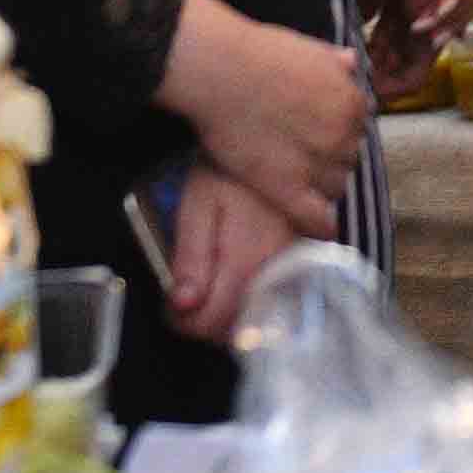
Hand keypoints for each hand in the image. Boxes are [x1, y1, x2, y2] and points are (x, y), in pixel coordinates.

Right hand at [158, 0, 371, 232]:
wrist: (221, 70)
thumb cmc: (258, 54)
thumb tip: (351, 63)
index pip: (356, 129)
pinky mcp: (287, 187)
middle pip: (347, 158)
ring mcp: (317, 163)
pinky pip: (316, 215)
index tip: (319, 135)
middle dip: (330, 158)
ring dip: (321, 186)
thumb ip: (335, 62)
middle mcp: (342, 135)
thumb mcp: (308, 48)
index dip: (337, 133)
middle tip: (303, 156)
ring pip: (334, 187)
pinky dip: (320, 223)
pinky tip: (318, 228)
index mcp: (351, 102)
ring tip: (300, 183)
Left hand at [165, 170, 302, 334]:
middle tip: (185, 300)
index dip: (182, 323)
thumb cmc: (231, 169)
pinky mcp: (301, 262)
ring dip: (228, 316)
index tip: (170, 308)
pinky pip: (275, 300)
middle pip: (237, 329)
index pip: (211, 323)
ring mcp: (293, 270)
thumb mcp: (199, 204)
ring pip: (258, 318)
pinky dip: (251, 302)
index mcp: (246, 262)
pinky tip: (236, 284)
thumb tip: (182, 305)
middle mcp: (276, 274)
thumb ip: (191, 258)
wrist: (277, 142)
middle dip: (205, 323)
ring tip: (208, 292)